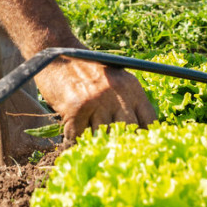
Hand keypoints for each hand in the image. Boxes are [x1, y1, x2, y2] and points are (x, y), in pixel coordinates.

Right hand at [34, 57, 156, 141]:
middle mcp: (117, 93)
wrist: (56, 51)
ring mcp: (97, 101)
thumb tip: (138, 133)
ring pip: (104, 137)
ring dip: (96, 145)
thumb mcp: (115, 78)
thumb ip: (127, 100)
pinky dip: (74, 141)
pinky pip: (79, 137)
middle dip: (122, 146)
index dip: (147, 139)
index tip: (142, 151)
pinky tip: (72, 138)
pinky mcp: (76, 108)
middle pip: (129, 133)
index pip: (150, 121)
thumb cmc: (86, 69)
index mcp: (131, 87)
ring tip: (92, 148)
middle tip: (115, 155)